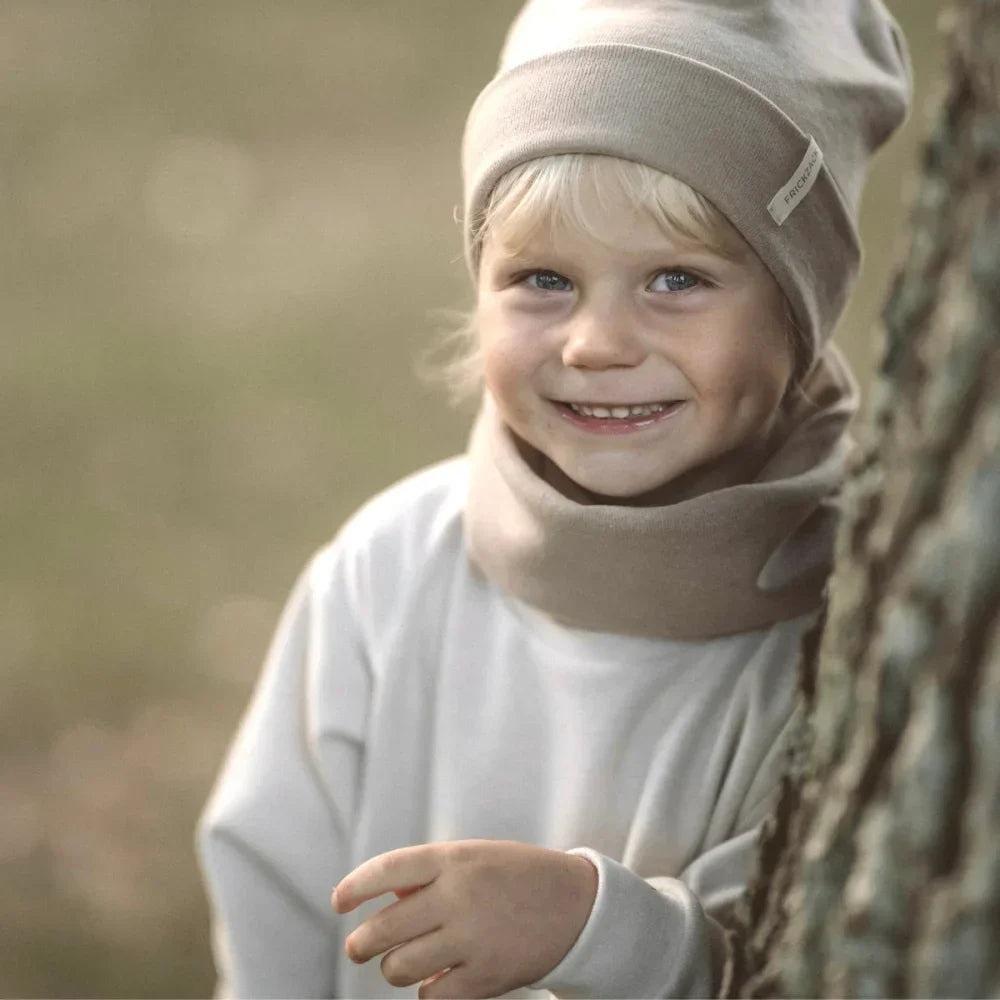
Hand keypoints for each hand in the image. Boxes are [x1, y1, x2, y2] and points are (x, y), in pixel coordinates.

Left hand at [332, 839, 597, 998]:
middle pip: (383, 928)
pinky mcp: (486, 976)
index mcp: (454, 859)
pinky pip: (432, 996)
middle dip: (361, 943)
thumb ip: (429, 875)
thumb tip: (382, 898)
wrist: (577, 904)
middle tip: (358, 947)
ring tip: (402, 962)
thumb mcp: (474, 857)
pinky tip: (435, 980)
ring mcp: (472, 938)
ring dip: (393, 968)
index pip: (387, 870)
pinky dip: (427, 991)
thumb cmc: (515, 876)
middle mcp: (458, 896)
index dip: (354, 887)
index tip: (338, 902)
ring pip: (399, 967)